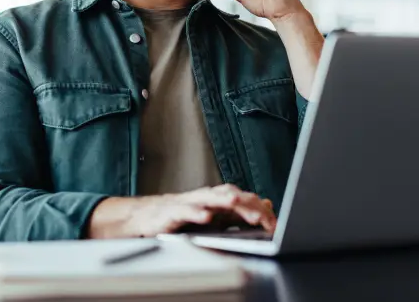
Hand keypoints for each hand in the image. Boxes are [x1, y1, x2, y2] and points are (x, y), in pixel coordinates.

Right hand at [87, 184, 276, 238]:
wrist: (145, 217)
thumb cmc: (180, 217)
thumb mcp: (213, 217)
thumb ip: (238, 213)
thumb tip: (266, 206)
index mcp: (216, 199)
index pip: (242, 200)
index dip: (258, 210)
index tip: (273, 222)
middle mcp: (204, 197)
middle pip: (229, 196)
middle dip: (246, 205)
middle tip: (263, 216)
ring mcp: (187, 203)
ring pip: (208, 198)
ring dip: (223, 200)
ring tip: (237, 203)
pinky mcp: (171, 213)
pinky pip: (184, 212)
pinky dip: (195, 213)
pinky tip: (205, 217)